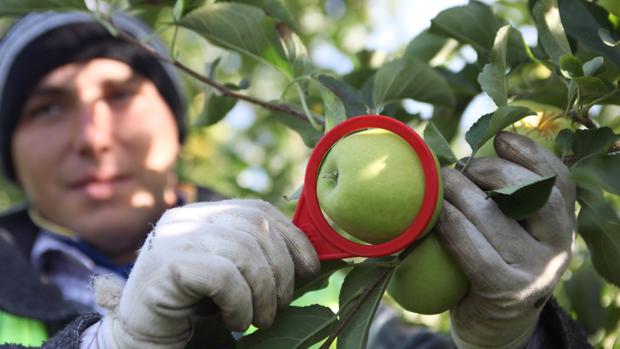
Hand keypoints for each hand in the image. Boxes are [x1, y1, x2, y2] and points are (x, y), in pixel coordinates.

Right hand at [94, 199, 319, 348]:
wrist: (143, 337)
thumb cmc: (193, 306)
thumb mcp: (232, 274)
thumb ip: (259, 257)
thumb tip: (311, 259)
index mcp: (202, 214)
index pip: (257, 210)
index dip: (291, 236)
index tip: (310, 268)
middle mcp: (186, 218)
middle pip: (256, 228)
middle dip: (281, 270)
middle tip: (280, 306)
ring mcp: (174, 237)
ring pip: (245, 252)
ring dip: (263, 293)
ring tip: (261, 319)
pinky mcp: (167, 263)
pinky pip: (225, 277)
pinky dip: (241, 304)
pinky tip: (236, 321)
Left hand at [435, 131, 575, 348]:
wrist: (494, 326)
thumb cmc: (494, 263)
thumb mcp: (510, 231)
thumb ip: (504, 200)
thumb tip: (465, 156)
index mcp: (562, 226)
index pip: (560, 181)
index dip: (532, 154)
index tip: (501, 138)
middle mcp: (558, 248)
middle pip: (534, 193)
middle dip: (491, 170)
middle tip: (459, 168)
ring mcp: (535, 272)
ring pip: (495, 218)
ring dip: (459, 193)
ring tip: (438, 185)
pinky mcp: (506, 291)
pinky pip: (475, 251)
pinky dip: (451, 226)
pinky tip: (436, 217)